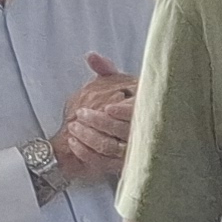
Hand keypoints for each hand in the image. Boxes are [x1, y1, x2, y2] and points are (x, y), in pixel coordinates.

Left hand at [50, 56, 135, 184]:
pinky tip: (75, 144)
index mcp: (146, 109)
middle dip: (99, 122)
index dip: (124, 112)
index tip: (108, 108)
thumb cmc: (131, 104)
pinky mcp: (122, 165)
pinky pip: (103, 162)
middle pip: (123, 131)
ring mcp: (133, 151)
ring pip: (111, 147)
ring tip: (74, 127)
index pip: (140, 114)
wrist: (140, 130)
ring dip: (89, 137)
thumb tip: (91, 57)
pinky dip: (86, 153)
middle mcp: (143, 131)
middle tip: (82, 114)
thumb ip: (107, 72)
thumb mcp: (123, 84)